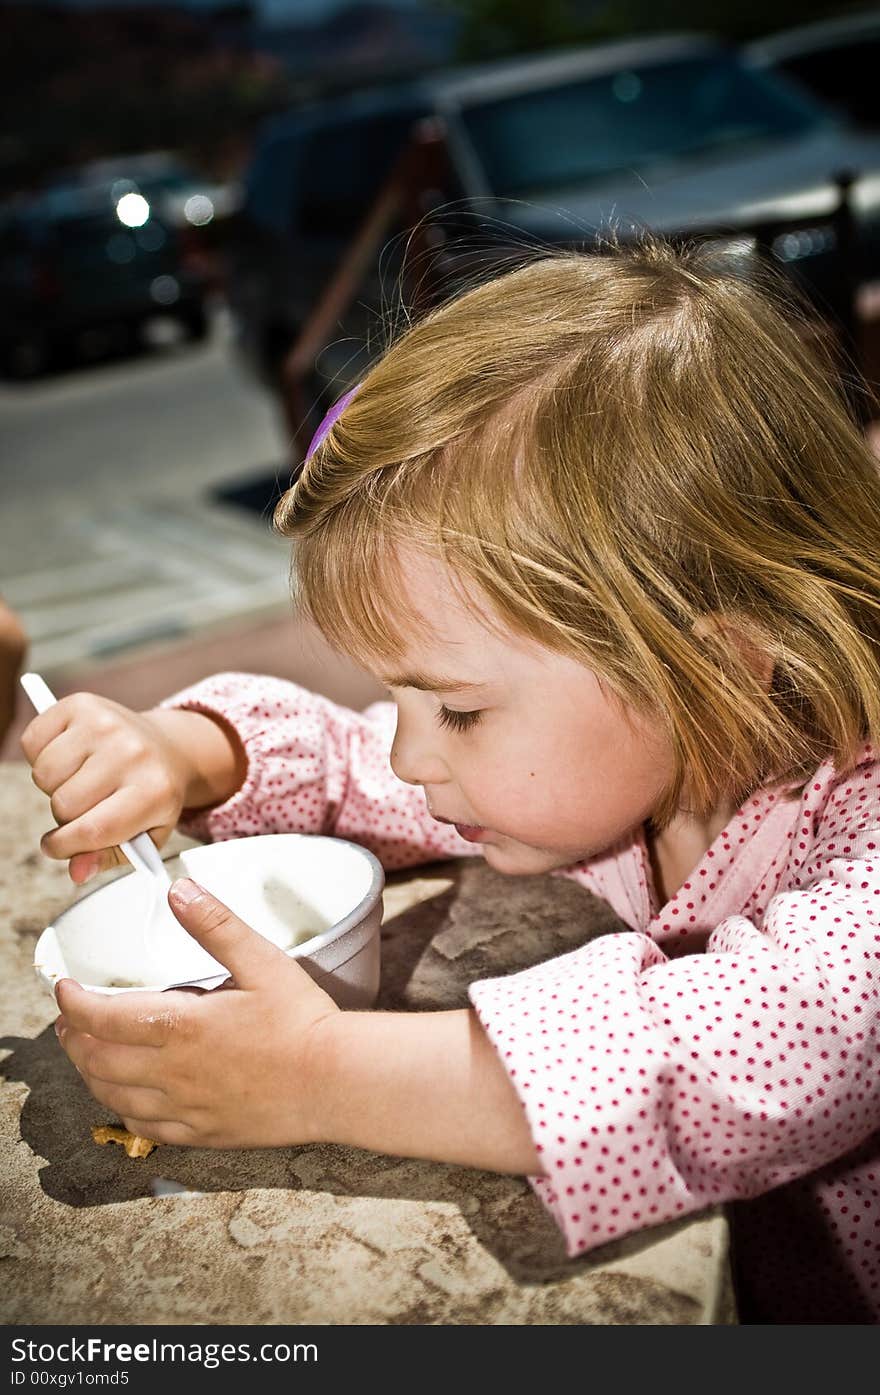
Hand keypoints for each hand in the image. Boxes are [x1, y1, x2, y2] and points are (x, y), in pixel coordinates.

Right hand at [20, 694, 238, 882]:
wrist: (167, 748)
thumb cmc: (152, 796)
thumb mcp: (146, 835)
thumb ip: (110, 857)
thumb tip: (76, 871)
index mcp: (155, 791)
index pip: (93, 830)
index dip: (66, 846)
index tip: (58, 846)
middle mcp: (132, 753)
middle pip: (63, 805)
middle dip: (66, 816)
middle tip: (86, 807)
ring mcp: (106, 724)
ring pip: (44, 776)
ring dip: (54, 786)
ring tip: (82, 780)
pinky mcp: (82, 704)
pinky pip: (32, 742)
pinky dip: (41, 755)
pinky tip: (71, 757)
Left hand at [53, 878, 339, 1148]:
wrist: (335, 1082)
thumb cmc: (302, 1022)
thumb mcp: (262, 961)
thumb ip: (215, 925)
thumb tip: (178, 891)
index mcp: (180, 1027)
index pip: (101, 1017)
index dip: (73, 1002)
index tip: (65, 988)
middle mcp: (171, 1072)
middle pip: (97, 1059)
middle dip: (73, 1037)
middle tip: (70, 1019)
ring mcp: (184, 1108)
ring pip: (113, 1096)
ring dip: (91, 1072)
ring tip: (88, 1053)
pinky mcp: (201, 1133)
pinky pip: (144, 1127)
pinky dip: (122, 1110)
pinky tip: (127, 1098)